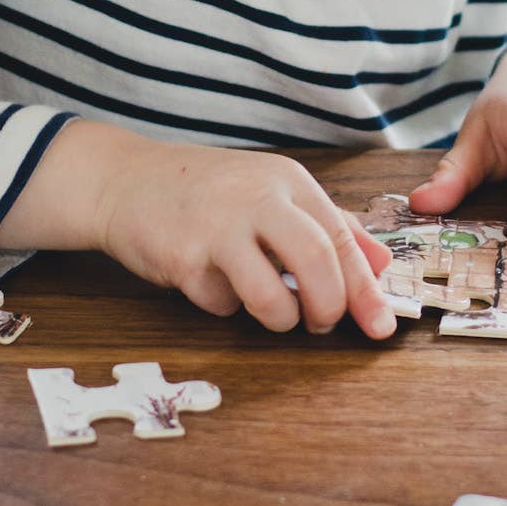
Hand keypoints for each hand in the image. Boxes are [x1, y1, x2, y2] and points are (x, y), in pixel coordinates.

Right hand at [98, 138, 396, 337]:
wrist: (125, 180)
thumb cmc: (206, 192)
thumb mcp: (271, 193)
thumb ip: (327, 225)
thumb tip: (381, 263)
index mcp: (288, 180)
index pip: (342, 238)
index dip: (366, 288)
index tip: (381, 326)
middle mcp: (258, 197)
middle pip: (318, 263)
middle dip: (330, 307)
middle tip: (323, 325)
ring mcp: (218, 225)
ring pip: (272, 297)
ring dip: (280, 319)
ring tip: (272, 310)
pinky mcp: (183, 256)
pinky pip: (221, 304)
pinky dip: (225, 306)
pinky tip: (212, 282)